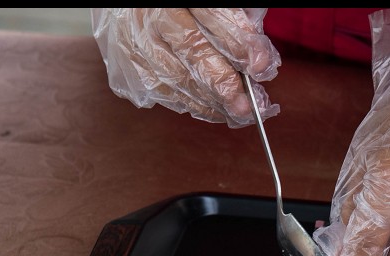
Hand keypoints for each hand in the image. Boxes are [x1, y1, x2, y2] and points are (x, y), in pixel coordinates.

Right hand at [91, 8, 280, 126]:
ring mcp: (135, 40)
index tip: (262, 68)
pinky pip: (162, 91)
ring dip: (212, 101)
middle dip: (225, 83)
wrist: (131, 9)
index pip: (212, 16)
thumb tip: (259, 62)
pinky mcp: (127, 63)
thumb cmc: (183, 8)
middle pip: (192, 52)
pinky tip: (214, 109)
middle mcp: (150, 15)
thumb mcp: (211, 5)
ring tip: (238, 112)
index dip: (239, 44)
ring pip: (177, 78)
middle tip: (248, 106)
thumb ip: (235, 21)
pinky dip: (192, 104)